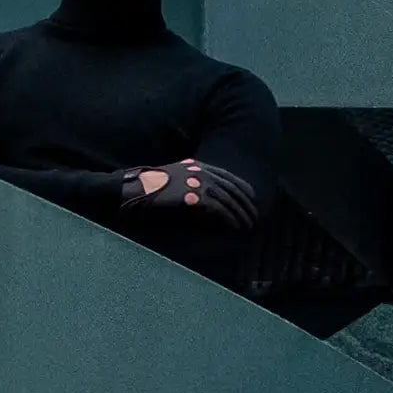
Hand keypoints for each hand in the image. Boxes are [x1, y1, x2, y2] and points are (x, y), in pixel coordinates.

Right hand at [120, 159, 257, 229]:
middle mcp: (201, 173)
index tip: (252, 199)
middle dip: (246, 203)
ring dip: (241, 213)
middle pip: (233, 188)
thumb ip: (191, 180)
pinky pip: (219, 209)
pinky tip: (236, 227)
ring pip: (229, 200)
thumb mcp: (174, 176)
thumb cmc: (150, 185)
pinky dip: (230, 218)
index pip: (229, 177)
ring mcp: (198, 184)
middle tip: (255, 215)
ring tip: (249, 225)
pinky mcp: (194, 198)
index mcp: (198, 166)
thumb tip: (202, 194)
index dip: (243, 189)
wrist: (136, 188)